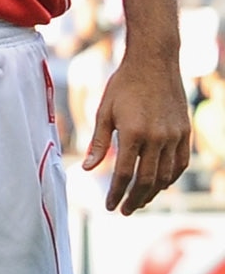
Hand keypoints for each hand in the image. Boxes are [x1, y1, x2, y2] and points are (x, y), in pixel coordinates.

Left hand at [84, 51, 190, 212]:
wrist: (154, 62)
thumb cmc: (123, 86)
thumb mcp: (104, 112)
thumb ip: (98, 143)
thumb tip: (89, 170)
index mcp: (134, 133)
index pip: (125, 174)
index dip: (116, 193)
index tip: (109, 206)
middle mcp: (157, 137)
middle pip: (147, 179)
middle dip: (135, 199)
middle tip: (124, 211)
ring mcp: (174, 135)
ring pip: (166, 174)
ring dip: (153, 192)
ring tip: (140, 202)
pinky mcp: (184, 131)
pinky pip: (180, 162)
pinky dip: (170, 177)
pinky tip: (159, 185)